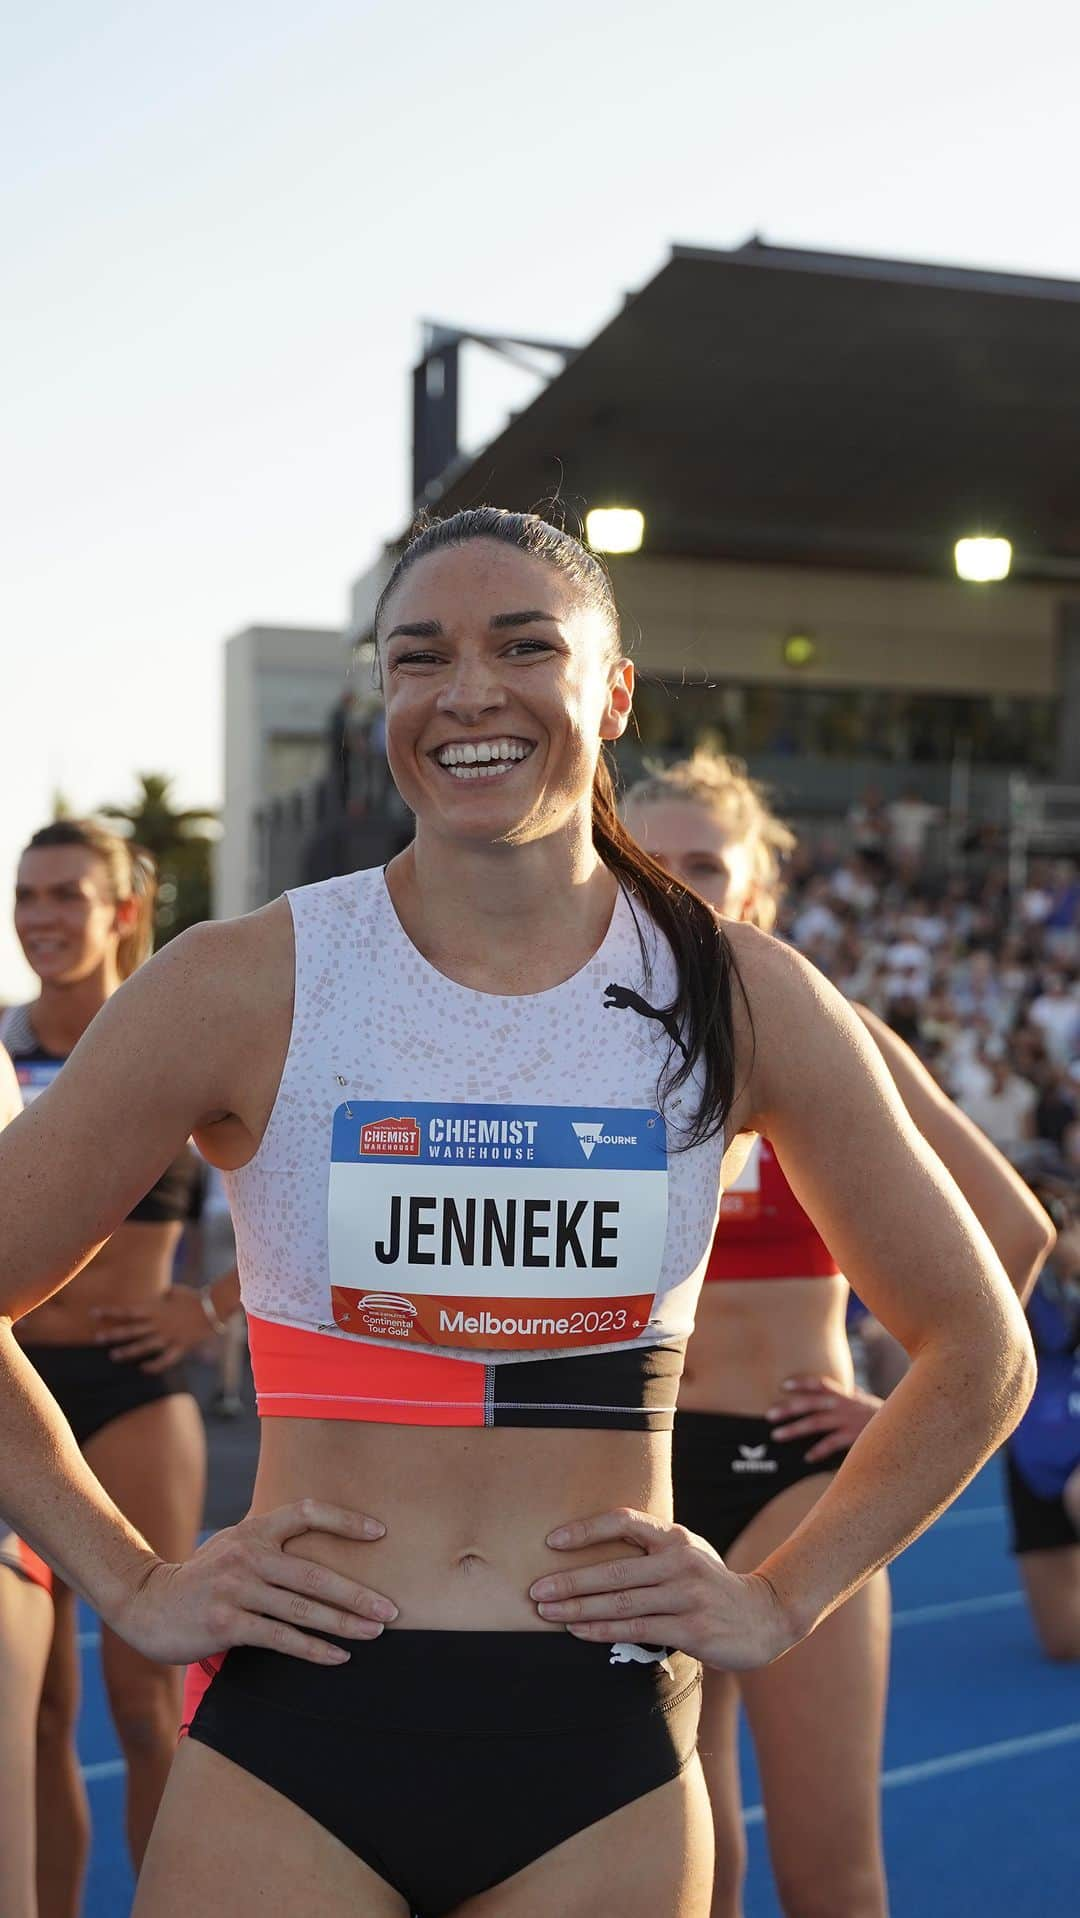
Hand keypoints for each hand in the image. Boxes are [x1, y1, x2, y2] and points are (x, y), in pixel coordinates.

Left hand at [92, 1289, 217, 1371]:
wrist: (214, 1306)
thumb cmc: (195, 1297)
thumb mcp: (176, 1291)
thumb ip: (164, 1295)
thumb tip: (161, 1294)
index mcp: (156, 1309)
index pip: (128, 1311)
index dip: (110, 1312)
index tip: (93, 1313)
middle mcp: (159, 1323)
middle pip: (132, 1329)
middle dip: (114, 1334)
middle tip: (96, 1339)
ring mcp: (168, 1336)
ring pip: (144, 1345)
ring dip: (128, 1351)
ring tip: (113, 1356)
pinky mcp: (180, 1346)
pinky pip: (165, 1359)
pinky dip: (154, 1365)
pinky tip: (143, 1369)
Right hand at [114, 1499, 397, 1665]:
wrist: (146, 1604)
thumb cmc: (201, 1578)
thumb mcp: (233, 1546)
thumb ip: (269, 1543)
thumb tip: (318, 1547)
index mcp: (254, 1530)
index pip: (307, 1511)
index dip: (345, 1520)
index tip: (380, 1533)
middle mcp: (247, 1554)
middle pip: (314, 1572)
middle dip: (357, 1593)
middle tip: (391, 1609)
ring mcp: (235, 1588)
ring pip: (301, 1608)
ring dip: (343, 1623)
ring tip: (375, 1632)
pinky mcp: (225, 1623)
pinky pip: (279, 1637)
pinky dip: (313, 1649)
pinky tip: (338, 1657)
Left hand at [528, 1507, 795, 1671]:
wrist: (764, 1616)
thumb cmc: (710, 1583)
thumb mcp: (686, 1553)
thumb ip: (650, 1548)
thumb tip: (593, 1550)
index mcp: (675, 1537)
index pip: (624, 1521)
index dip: (586, 1530)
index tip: (552, 1541)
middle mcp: (680, 1561)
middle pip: (613, 1569)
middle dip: (569, 1581)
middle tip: (534, 1590)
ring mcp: (687, 1596)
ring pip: (621, 1603)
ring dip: (578, 1609)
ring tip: (546, 1612)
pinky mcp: (692, 1629)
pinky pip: (638, 1629)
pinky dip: (603, 1631)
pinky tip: (579, 1632)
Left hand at [767, 1374, 881, 1461]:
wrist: (907, 1428)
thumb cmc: (886, 1417)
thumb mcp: (871, 1403)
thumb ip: (858, 1396)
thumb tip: (853, 1388)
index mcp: (846, 1396)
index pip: (821, 1384)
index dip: (802, 1383)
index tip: (784, 1385)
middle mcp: (845, 1405)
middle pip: (811, 1403)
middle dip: (789, 1408)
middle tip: (769, 1416)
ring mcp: (850, 1420)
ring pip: (817, 1423)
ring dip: (795, 1429)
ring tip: (778, 1435)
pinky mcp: (856, 1437)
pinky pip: (833, 1443)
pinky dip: (819, 1450)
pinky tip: (807, 1457)